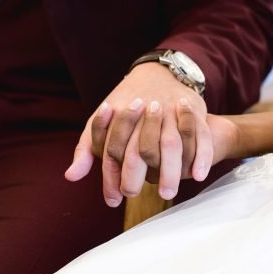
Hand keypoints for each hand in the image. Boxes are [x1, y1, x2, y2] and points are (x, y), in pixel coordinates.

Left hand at [65, 62, 212, 206]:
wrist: (159, 73)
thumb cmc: (125, 105)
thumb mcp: (101, 122)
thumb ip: (87, 150)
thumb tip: (71, 177)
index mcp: (118, 116)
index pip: (112, 151)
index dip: (111, 178)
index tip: (113, 200)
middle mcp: (144, 114)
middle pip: (141, 150)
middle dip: (138, 176)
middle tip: (137, 196)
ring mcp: (170, 111)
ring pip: (171, 145)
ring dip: (171, 172)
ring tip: (170, 192)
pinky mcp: (192, 109)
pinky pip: (199, 134)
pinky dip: (201, 156)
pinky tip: (198, 176)